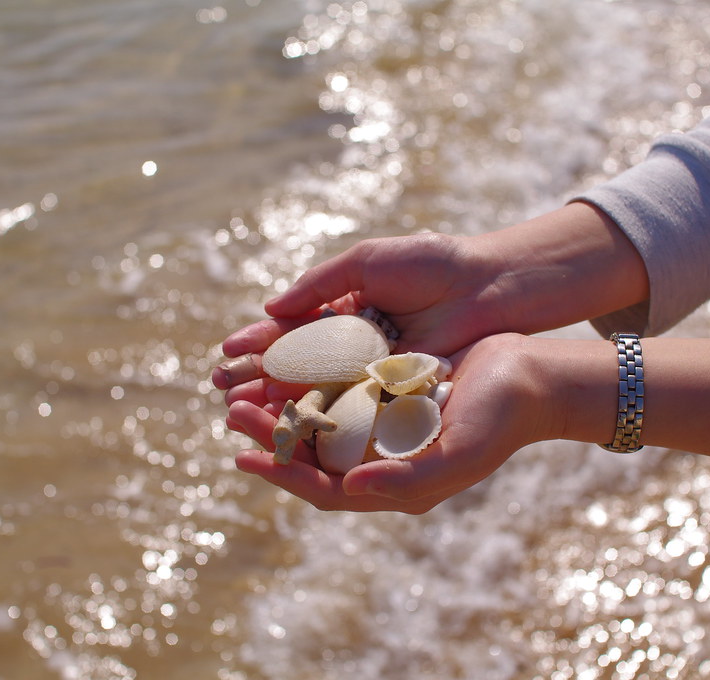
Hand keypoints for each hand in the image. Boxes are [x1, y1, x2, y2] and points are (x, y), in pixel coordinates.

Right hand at [211, 231, 512, 394]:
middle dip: (258, 377)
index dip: (259, 342)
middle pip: (297, 365)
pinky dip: (320, 414)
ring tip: (241, 410)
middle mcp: (355, 345)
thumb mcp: (366, 263)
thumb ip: (318, 284)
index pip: (292, 330)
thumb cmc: (430, 264)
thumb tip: (269, 307)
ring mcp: (373, 371)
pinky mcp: (395, 392)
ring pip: (317, 391)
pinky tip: (288, 421)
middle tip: (221, 390)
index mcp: (345, 309)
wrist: (488, 285)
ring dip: (279, 401)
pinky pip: (351, 405)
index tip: (227, 353)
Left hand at [229, 334, 552, 512]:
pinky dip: (311, 381)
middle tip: (233, 414)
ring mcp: (385, 426)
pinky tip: (287, 363)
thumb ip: (406, 480)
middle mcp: (384, 459)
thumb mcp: (459, 454)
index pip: (326, 489)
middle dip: (272, 437)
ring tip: (247, 391)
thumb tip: (348, 488)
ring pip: (321, 423)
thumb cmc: (500, 419)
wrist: (531, 376)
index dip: (283, 475)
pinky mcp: (388, 393)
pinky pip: (339, 390)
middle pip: (315, 455)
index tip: (244, 456)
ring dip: (284, 409)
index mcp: (396, 483)